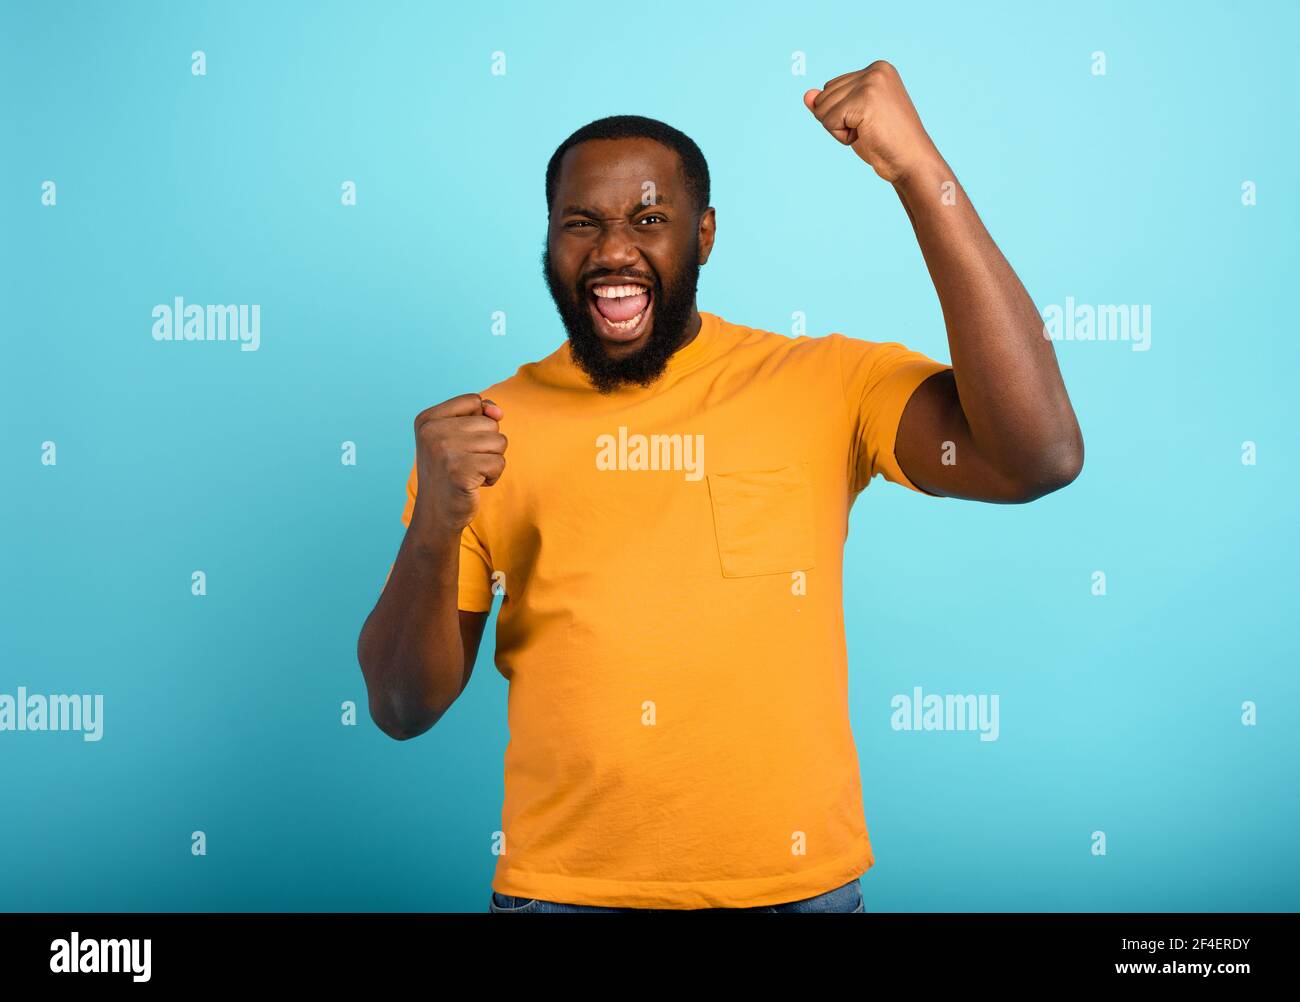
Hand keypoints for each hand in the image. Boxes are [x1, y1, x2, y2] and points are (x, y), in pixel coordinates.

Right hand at [410, 393, 506, 536]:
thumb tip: (497, 412)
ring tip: (470, 472)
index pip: (474, 400)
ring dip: (491, 461)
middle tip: (464, 463)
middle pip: (490, 423)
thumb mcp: (456, 437)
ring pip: (499, 442)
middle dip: (487, 446)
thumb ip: (479, 415)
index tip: (461, 443)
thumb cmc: (450, 472)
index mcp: (427, 419)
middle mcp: (432, 431)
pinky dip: (493, 476)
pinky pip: (499, 463)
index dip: (479, 422)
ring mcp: (444, 450)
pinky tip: (473, 484)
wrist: (435, 514)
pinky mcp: (460, 471)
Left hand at [802, 60, 940, 184]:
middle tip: (869, 129)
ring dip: (840, 129)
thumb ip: (830, 104)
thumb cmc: (885, 142)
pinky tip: (866, 135)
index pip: (831, 88)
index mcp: (877, 69)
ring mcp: (871, 82)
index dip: (841, 113)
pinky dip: (841, 136)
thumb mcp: (853, 119)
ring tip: (868, 131)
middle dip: (838, 120)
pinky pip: (829, 121)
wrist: (911, 161)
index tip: (869, 121)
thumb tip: (806, 95)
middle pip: (823, 96)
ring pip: (822, 108)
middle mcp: (875, 70)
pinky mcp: (864, 100)